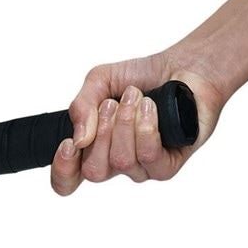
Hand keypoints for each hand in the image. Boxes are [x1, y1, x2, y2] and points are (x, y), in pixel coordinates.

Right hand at [52, 52, 225, 194]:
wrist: (184, 67)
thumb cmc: (143, 77)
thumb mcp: (100, 81)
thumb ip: (81, 105)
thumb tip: (78, 139)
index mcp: (95, 148)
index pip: (69, 180)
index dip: (63, 170)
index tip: (70, 144)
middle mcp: (118, 162)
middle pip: (94, 171)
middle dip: (102, 130)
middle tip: (114, 103)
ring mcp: (143, 166)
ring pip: (122, 161)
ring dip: (126, 123)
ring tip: (138, 98)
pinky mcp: (169, 165)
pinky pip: (150, 157)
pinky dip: (147, 128)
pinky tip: (152, 109)